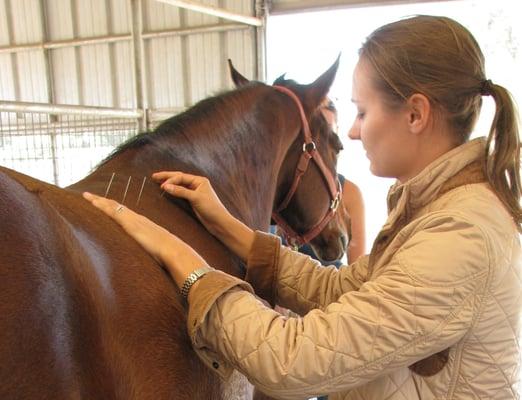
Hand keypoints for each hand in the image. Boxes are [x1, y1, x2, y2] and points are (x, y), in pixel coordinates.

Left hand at [82, 192, 208, 287]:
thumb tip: (148, 257)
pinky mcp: (130, 224)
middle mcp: (137, 218)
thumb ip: (150, 249)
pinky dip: (103, 206)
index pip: (124, 213)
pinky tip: (94, 203)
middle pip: (117, 206)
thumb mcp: (155, 250)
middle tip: (89, 196)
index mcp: (142, 224)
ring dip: (99, 201)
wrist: (173, 251)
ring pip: (113, 206)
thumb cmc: (167, 253)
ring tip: (87, 196)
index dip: (113, 207)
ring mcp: (133, 220)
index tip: (102, 203)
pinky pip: (113, 212)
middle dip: (102, 201)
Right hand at [152, 171, 254, 260]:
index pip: (181, 177)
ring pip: (179, 185)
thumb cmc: (211, 208)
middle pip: (179, 178)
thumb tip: (166, 186)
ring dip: (169, 183)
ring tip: (157, 181)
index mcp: (199, 180)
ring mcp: (195, 192)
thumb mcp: (196, 198)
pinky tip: (166, 191)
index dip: (171, 180)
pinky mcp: (193, 200)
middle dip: (167, 177)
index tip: (162, 186)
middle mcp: (197, 184)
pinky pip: (180, 193)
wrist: (219, 222)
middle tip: (154, 176)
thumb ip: (180, 191)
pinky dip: (173, 191)